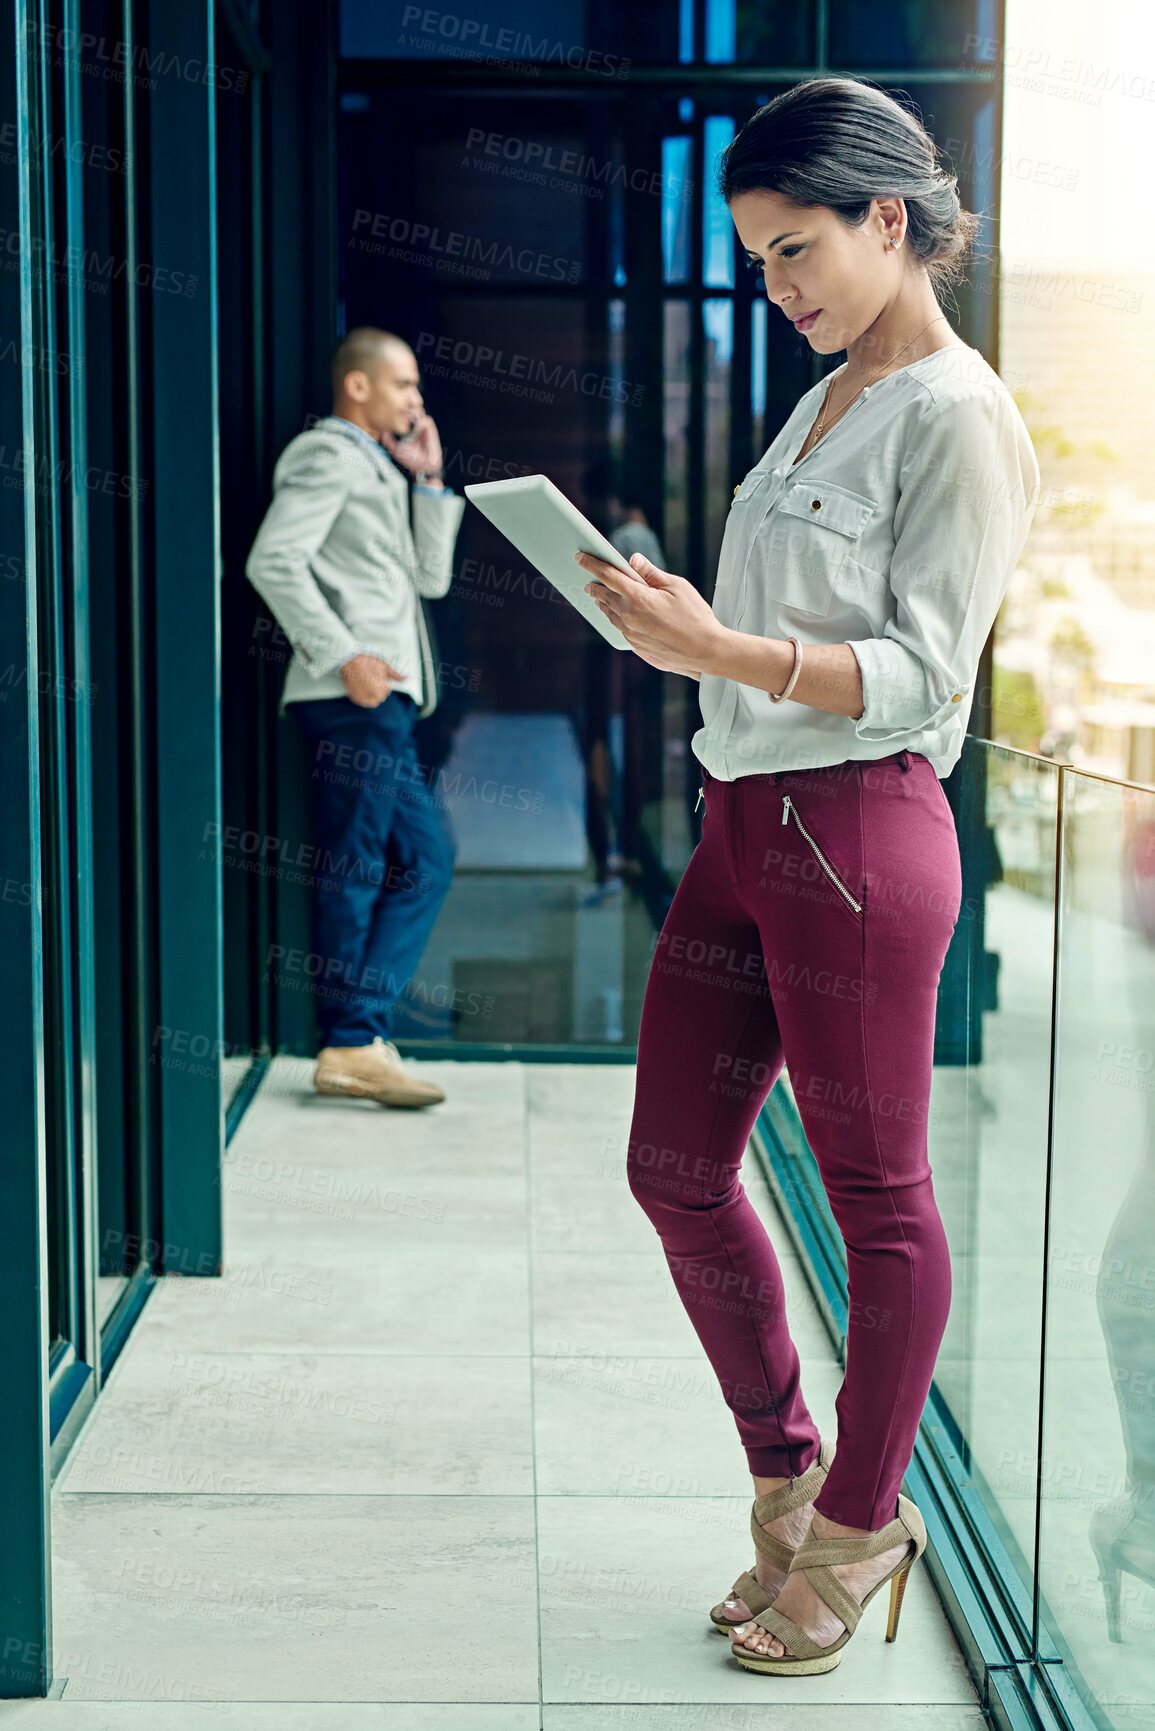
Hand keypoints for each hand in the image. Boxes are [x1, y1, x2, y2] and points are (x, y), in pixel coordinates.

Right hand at [340, 653, 406, 707]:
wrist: (349, 660)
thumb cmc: (367, 661)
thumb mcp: (384, 666)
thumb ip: (395, 675)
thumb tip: (406, 678)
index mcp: (383, 689)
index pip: (386, 692)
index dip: (382, 684)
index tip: (376, 677)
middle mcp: (374, 696)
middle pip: (379, 697)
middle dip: (376, 690)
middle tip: (370, 680)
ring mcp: (364, 698)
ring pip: (371, 702)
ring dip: (370, 696)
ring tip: (365, 684)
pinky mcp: (355, 698)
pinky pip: (362, 702)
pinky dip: (362, 697)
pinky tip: (360, 688)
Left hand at [380, 411, 442, 480]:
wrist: (423, 468)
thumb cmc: (411, 460)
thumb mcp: (396, 450)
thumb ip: (389, 441)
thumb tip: (382, 433)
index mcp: (408, 429)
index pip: (405, 415)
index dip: (400, 412)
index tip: (393, 415)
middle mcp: (416, 427)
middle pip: (412, 410)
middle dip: (407, 409)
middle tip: (400, 414)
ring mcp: (424, 428)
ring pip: (420, 412)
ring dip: (414, 413)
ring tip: (407, 419)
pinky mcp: (431, 432)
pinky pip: (427, 420)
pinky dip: (421, 422)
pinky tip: (416, 427)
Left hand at [575, 550, 725, 676]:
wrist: (705, 651)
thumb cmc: (696, 616)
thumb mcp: (677, 587)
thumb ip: (651, 573)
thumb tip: (633, 560)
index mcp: (638, 598)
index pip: (608, 576)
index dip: (592, 564)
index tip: (579, 557)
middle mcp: (629, 617)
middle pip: (604, 596)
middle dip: (595, 586)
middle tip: (588, 580)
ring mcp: (631, 634)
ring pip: (610, 614)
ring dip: (603, 603)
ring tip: (599, 596)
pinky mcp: (637, 647)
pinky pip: (621, 629)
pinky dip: (616, 618)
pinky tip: (618, 614)